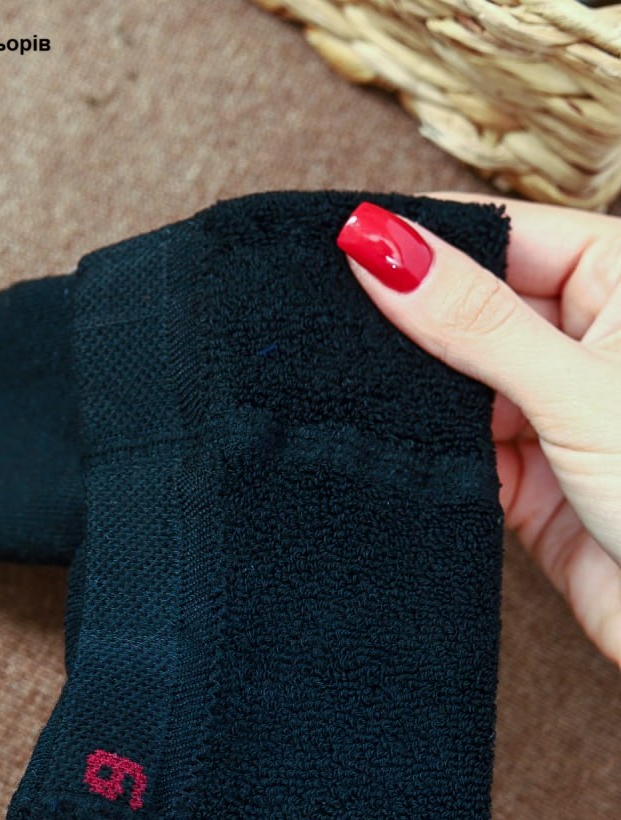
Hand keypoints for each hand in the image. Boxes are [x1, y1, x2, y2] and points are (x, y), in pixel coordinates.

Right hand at [337, 195, 620, 665]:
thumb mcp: (576, 389)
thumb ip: (476, 321)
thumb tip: (382, 245)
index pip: (508, 236)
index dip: (429, 240)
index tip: (343, 244)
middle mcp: (591, 344)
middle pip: (477, 309)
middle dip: (413, 321)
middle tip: (326, 320)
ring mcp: (561, 415)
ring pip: (464, 387)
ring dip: (418, 398)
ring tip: (346, 389)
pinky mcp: (536, 486)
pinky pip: (466, 456)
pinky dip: (434, 459)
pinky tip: (393, 454)